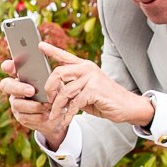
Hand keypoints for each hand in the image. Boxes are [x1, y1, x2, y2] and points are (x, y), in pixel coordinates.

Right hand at [0, 56, 68, 146]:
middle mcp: (15, 88)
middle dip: (18, 88)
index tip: (7, 66)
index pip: (9, 67)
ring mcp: (16, 102)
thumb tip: (51, 73)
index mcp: (22, 75)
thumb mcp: (56, 81)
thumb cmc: (56, 91)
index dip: (7, 66)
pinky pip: (24, 117)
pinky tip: (46, 115)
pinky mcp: (20, 116)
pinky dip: (36, 116)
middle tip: (32, 91)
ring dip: (32, 106)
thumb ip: (50, 76)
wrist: (60, 113)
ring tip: (46, 106)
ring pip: (16, 103)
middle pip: (6, 85)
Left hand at [39, 43, 155, 130]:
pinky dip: (68, 115)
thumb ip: (71, 88)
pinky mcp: (94, 90)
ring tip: (53, 116)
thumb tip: (53, 94)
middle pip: (58, 72)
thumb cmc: (103, 99)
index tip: (39, 45)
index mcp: (84, 66)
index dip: (51, 50)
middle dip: (49, 88)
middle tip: (48, 101)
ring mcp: (91, 78)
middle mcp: (87, 69)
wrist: (126, 106)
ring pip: (65, 91)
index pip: (65, 56)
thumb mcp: (85, 91)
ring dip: (57, 107)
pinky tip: (64, 121)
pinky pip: (74, 103)